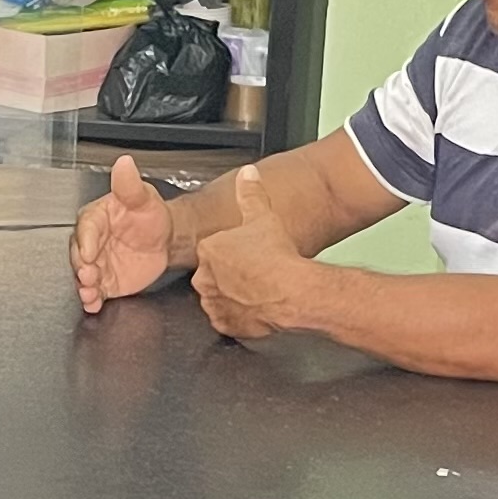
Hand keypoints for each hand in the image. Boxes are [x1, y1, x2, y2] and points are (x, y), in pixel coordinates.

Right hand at [72, 152, 173, 312]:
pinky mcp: (104, 281)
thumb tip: (124, 163)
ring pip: (83, 276)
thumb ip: (130, 185)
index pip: (86, 229)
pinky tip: (94, 304)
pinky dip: (92, 299)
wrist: (165, 238)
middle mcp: (91, 242)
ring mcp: (96, 263)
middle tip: (88, 275)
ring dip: (84, 286)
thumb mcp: (143, 198)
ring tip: (90, 294)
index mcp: (96, 218)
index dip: (86, 241)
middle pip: (78, 255)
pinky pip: (94, 291)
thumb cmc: (150, 215)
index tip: (88, 252)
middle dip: (81, 267)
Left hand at [189, 170, 311, 339]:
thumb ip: (251, 193)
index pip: (214, 248)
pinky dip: (239, 315)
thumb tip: (248, 174)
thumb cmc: (278, 256)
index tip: (249, 252)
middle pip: (213, 273)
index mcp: (209, 249)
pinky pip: (227, 319)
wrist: (292, 291)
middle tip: (254, 270)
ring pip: (218, 297)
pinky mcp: (225, 325)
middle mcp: (205, 278)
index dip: (234, 250)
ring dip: (232, 294)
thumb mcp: (264, 216)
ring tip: (256, 289)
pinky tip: (256, 306)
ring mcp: (214, 304)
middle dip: (229, 272)